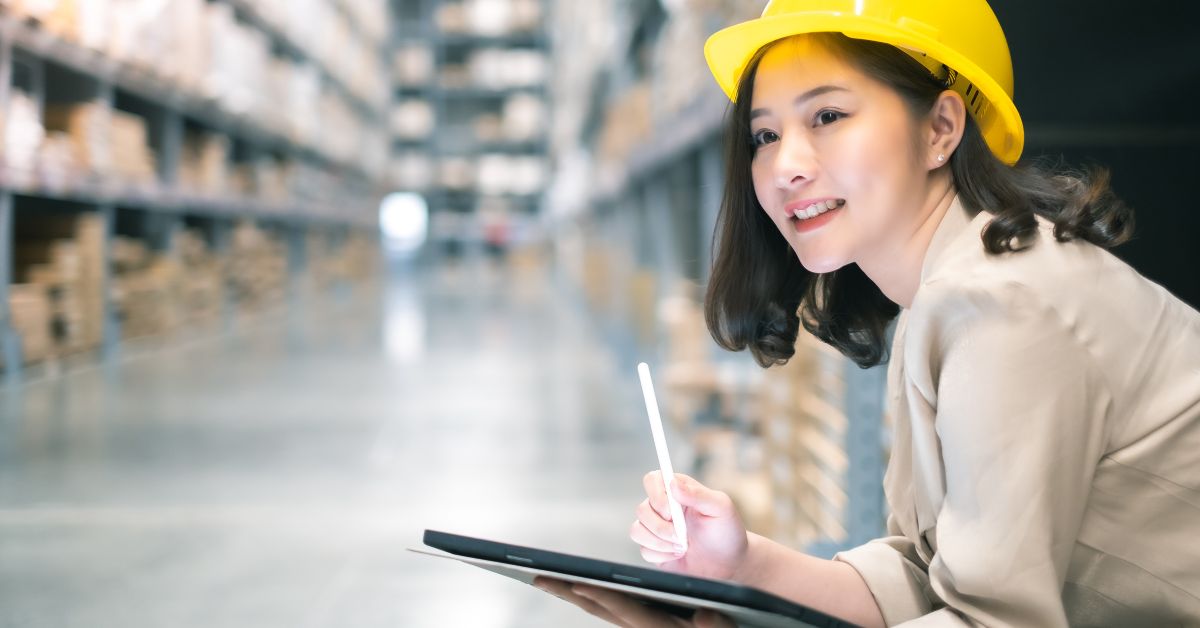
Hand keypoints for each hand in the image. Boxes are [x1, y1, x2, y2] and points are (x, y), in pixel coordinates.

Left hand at [533, 577, 734, 627]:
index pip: (625, 608)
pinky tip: (575, 584)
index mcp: (660, 627)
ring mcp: (638, 623)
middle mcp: (644, 627)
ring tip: (544, 577)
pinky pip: (607, 607)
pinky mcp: (639, 619)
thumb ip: (714, 623)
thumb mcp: (726, 624)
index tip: (578, 583)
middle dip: (568, 592)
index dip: (602, 595)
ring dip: (570, 592)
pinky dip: (588, 595)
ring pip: (598, 608)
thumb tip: (706, 615)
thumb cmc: (726, 626)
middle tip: (538, 577)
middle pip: (598, 608)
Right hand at [633, 472, 748, 580]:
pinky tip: (679, 554)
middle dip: (661, 526)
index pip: (652, 479)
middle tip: (682, 535)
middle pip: (641, 509)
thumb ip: (698, 494)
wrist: (729, 563)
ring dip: (660, 542)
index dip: (656, 494)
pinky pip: (644, 550)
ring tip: (682, 546)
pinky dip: (662, 555)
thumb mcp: (720, 508)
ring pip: (637, 530)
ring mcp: (657, 528)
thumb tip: (673, 484)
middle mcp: (664, 507)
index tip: (671, 511)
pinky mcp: (654, 548)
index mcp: (678, 491)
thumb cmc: (727, 531)